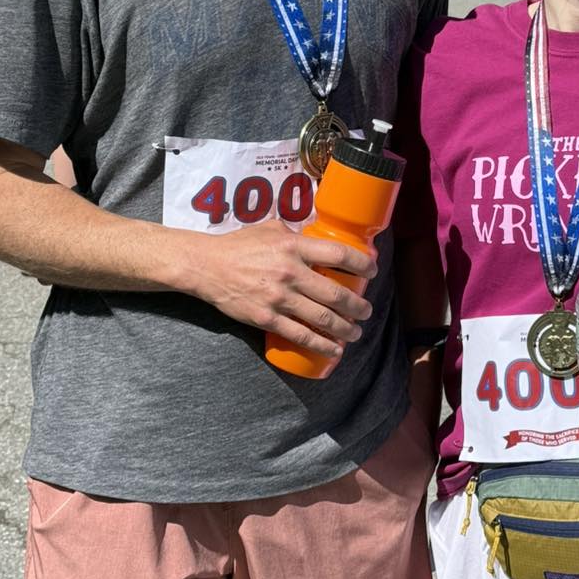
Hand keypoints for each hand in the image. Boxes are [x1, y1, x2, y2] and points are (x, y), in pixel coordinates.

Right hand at [184, 218, 376, 356]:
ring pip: (322, 318)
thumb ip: (296, 233)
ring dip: (346, 328)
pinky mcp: (267, 318)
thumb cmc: (240, 245)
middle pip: (335, 293)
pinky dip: (321, 345)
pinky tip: (334, 350)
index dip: (361, 264)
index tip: (371, 271)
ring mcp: (278, 298)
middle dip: (358, 306)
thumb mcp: (271, 228)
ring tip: (356, 332)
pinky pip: (300, 335)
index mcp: (293, 247)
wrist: (207, 266)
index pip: (338, 254)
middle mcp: (290, 273)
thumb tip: (319, 232)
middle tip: (367, 311)